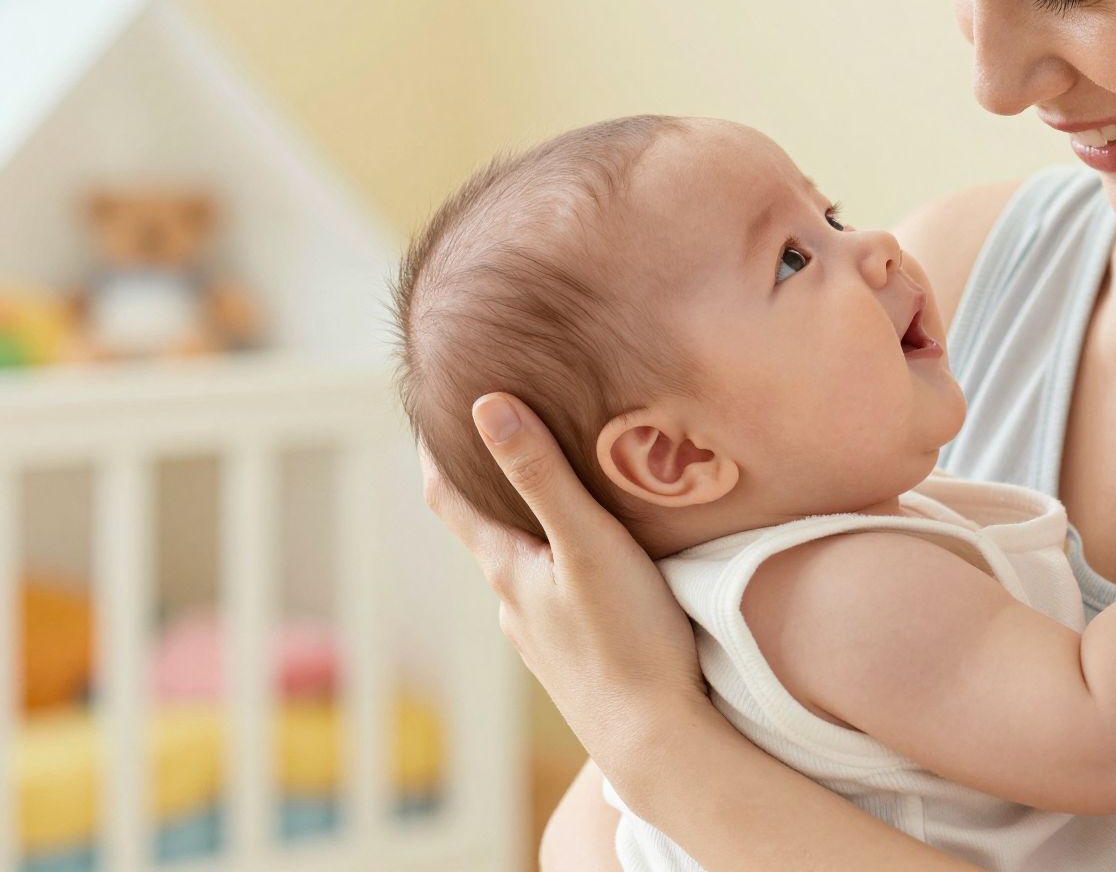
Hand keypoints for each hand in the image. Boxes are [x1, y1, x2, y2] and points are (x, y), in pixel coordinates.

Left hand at [422, 393, 707, 772]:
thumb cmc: (626, 639)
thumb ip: (541, 475)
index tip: (431, 409)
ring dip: (535, 535)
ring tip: (566, 501)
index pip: (450, 499)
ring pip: (528, 572)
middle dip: (494, 489)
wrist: (655, 740)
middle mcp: (513, 607)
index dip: (435, 452)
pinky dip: (565, 573)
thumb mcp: (587, 543)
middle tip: (514, 439)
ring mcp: (542, 640)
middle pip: (490, 534)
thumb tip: (486, 405)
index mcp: (507, 570)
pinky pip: (559, 603)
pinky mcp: (576, 663)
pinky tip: (599, 574)